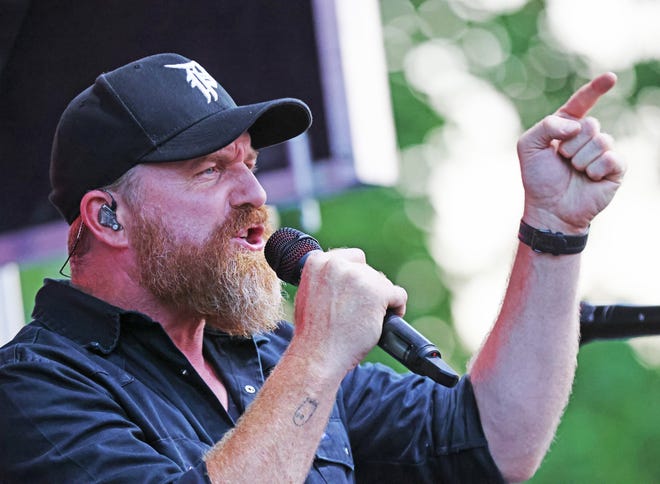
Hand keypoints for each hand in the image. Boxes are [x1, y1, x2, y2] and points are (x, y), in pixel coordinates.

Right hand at [291, 249, 406, 375]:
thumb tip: (347, 276)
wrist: (317, 355)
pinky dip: (397, 307)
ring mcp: (358, 277)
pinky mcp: (378, 292)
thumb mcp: (309, 294)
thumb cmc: (313, 333)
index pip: (350, 258)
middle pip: (367, 270)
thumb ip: (326, 279)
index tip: (356, 291)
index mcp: (317, 262)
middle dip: (368, 288)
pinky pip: (398, 294)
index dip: (356, 276)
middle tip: (361, 310)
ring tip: (369, 318)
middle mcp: (337, 264)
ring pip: (382, 283)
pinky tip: (387, 319)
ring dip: (380, 299)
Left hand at [517, 73, 625, 233]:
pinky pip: (611, 158)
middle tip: (562, 161)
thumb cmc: (538, 178)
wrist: (549, 209)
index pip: (582, 103)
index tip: (611, 78)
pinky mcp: (615, 169)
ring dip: (581, 159)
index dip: (595, 89)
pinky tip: (589, 179)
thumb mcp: (528, 146)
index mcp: (566, 127)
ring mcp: (602, 152)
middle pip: (591, 124)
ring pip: (601, 141)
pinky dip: (595, 169)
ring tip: (574, 172)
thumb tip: (577, 125)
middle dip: (571, 144)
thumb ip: (546, 126)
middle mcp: (586, 137)